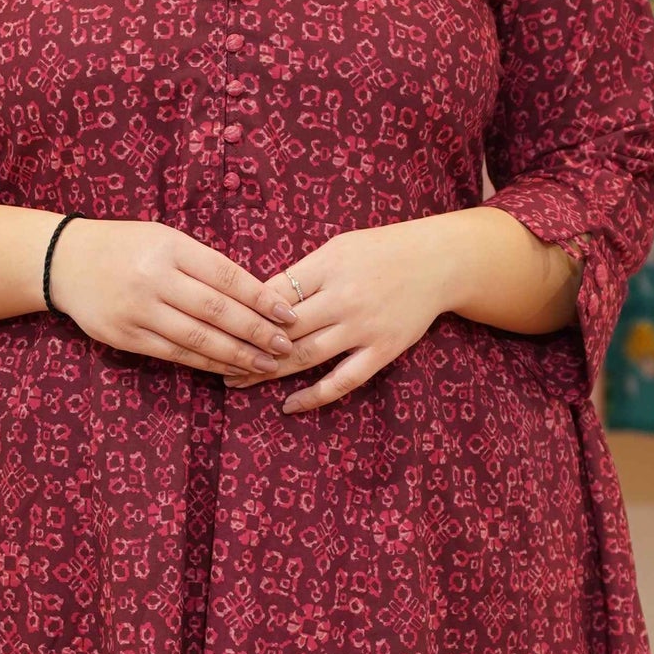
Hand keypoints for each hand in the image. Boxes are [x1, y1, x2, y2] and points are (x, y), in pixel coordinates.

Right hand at [49, 218, 300, 377]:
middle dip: (256, 332)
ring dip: (237, 355)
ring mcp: (138, 311)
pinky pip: (175, 354)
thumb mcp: (164, 239)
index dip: (260, 298)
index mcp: (170, 248)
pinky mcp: (126, 337)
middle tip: (285, 346)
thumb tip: (254, 294)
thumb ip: (203, 263)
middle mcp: (154, 279)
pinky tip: (230, 367)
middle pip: (217, 311)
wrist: (65, 261)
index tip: (287, 314)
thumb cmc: (125, 246)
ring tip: (266, 364)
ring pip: (198, 339)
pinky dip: (206, 363)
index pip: (226, 276)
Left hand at [223, 219, 449, 409]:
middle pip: (282, 330)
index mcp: (327, 266)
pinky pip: (344, 379)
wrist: (438, 261)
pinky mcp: (383, 350)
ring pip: (306, 356)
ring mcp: (363, 327)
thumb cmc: (380, 251)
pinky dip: (315, 395)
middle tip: (215, 361)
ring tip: (238, 381)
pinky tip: (289, 405)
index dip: (243, 313)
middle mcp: (343, 298)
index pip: (273, 294)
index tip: (218, 326)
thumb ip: (303, 273)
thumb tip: (260, 298)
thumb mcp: (338, 248)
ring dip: (268, 372)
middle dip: (244, 346)